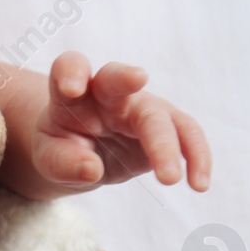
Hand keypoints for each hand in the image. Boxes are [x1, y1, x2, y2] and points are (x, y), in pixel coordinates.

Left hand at [31, 51, 210, 191]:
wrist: (83, 156)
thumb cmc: (62, 148)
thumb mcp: (50, 159)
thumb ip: (63, 162)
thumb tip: (91, 168)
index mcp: (73, 95)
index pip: (71, 67)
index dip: (71, 72)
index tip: (70, 88)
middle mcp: (109, 94)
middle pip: (118, 78)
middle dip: (127, 77)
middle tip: (139, 76)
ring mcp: (141, 108)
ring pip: (161, 113)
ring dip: (169, 143)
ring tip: (170, 179)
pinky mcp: (167, 127)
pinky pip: (187, 135)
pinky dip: (196, 157)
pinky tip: (198, 183)